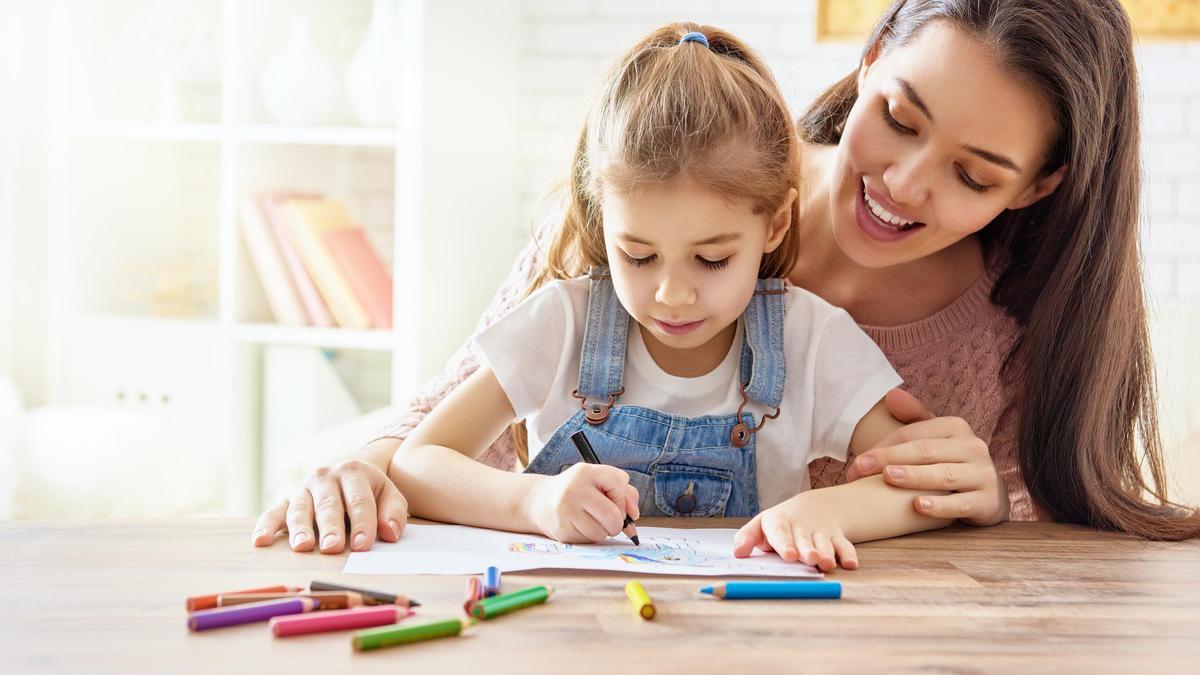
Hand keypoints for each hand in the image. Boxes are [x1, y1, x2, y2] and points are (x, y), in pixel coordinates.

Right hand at [251, 456, 408, 552]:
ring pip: (300, 509)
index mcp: (353, 473)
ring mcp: (303, 488)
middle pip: (328, 505)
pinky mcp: (286, 500)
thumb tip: (390, 533)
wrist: (348, 470)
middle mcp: (325, 477)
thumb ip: (393, 512)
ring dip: (300, 528)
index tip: (364, 545)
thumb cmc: (371, 491)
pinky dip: (266, 526)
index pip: (359, 500)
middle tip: (332, 547)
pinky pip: (273, 512)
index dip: (362, 523)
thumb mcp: (389, 494)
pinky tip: (261, 541)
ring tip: (303, 547)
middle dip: (331, 527)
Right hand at [522, 463, 639, 543]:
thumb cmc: (578, 491)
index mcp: (586, 472)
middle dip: (617, 522)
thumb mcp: (598, 481)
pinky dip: (589, 537)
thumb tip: (634, 515)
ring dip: (602, 531)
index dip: (622, 496)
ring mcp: (565, 510)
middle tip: (608, 519)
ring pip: (602, 532)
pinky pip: (589, 541)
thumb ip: (624, 493)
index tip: (614, 499)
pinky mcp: (561, 530)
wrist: (540, 501)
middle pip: (613, 516)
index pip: (619, 482)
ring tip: (591, 520)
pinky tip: (579, 526)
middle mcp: (574, 489)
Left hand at [731, 491, 855, 571]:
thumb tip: (737, 553)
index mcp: (780, 523)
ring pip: (825, 543)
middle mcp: (802, 527)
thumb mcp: (760, 526)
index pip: (781, 532)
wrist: (812, 508)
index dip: (785, 543)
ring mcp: (820, 532)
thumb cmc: (780, 523)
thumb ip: (747, 538)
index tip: (788, 555)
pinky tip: (851, 565)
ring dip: (828, 553)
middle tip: (810, 559)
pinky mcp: (836, 537)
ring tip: (827, 563)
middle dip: (808, 549)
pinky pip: (845, 545)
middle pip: (805, 539)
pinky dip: (849, 554)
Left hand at [847, 388, 1009, 525]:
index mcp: (956, 427)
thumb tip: (890, 395)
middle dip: (889, 459)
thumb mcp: (935, 438)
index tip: (857, 463)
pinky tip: (918, 506)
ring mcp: (983, 475)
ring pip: (943, 475)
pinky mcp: (988, 502)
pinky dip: (940, 506)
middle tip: (859, 471)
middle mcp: (973, 447)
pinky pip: (961, 504)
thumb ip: (913, 417)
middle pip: (924, 451)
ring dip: (914, 477)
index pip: (912, 434)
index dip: (882, 447)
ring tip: (889, 478)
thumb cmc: (951, 462)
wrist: (989, 494)